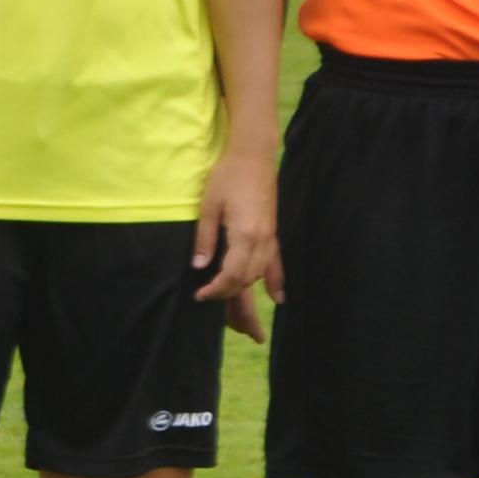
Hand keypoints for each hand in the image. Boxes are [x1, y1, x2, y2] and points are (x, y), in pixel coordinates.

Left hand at [196, 145, 278, 340]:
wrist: (253, 156)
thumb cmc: (227, 176)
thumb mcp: (208, 206)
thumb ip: (205, 238)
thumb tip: (199, 267)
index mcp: (244, 235)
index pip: (231, 275)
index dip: (215, 290)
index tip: (199, 297)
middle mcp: (262, 240)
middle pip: (247, 280)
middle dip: (231, 301)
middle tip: (216, 312)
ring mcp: (270, 237)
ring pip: (260, 275)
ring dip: (249, 296)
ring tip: (244, 321)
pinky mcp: (273, 232)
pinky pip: (277, 263)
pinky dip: (277, 281)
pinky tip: (279, 299)